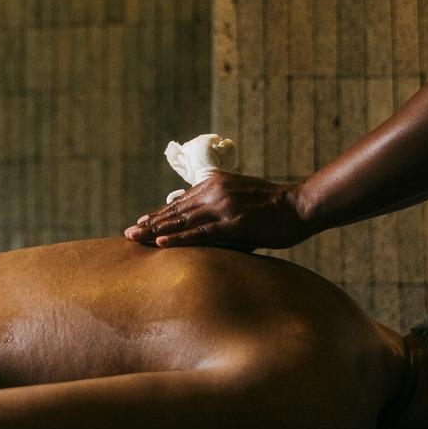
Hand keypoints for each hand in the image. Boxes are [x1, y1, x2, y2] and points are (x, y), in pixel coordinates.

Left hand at [122, 171, 311, 249]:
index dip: (160, 214)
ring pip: (182, 221)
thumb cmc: (273, 208)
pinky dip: (177, 239)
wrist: (300, 207)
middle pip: (176, 210)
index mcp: (215, 183)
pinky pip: (199, 233)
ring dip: (156, 231)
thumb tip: (203, 219)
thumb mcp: (241, 197)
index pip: (181, 201)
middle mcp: (214, 191)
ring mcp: (222, 207)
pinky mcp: (232, 223)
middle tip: (127, 234)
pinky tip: (160, 244)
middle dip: (150, 223)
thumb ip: (220, 203)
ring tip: (134, 239)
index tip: (140, 223)